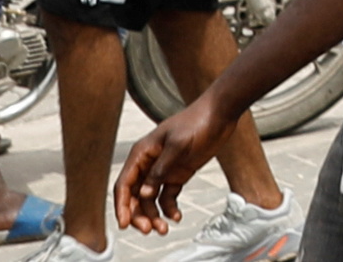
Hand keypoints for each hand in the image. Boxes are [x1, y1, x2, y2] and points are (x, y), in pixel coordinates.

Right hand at [115, 96, 231, 234]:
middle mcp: (149, 164)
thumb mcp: (178, 145)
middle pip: (135, 196)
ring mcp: (163, 170)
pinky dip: (169, 208)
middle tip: (148, 229)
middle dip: (138, 214)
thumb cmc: (197, 121)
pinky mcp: (178, 174)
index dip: (121, 205)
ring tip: (164, 228)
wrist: (220, 113)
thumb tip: (143, 193)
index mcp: (142, 153)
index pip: (124, 184)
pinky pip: (167, 196)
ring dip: (154, 215)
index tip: (124, 224)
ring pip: (150, 199)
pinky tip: (177, 216)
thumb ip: (161, 170)